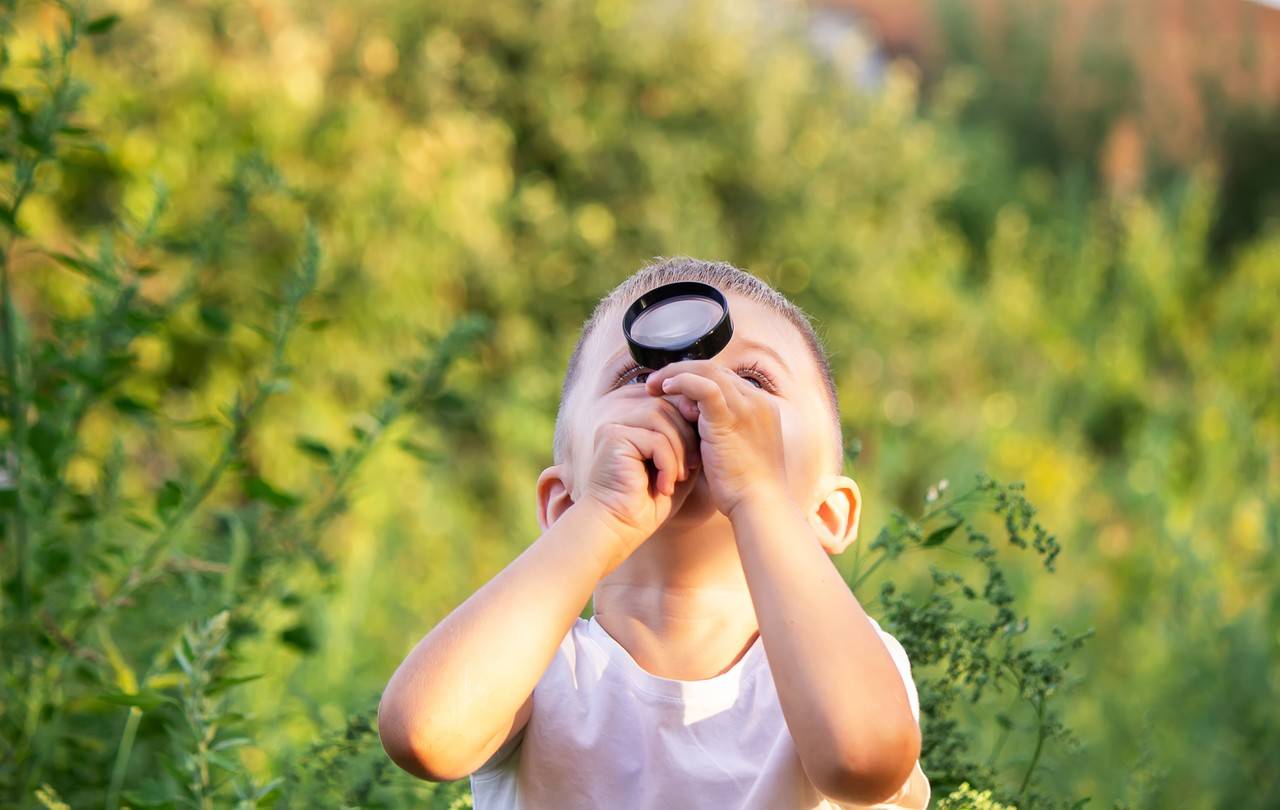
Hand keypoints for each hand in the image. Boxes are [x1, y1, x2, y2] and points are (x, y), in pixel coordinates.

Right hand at [578, 391, 701, 559]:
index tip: (701, 451)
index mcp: (634, 425)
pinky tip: (664, 487)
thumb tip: (706, 417)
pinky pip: (655, 439)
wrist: (618, 528)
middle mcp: (621, 421)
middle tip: (693, 468)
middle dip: (688, 437)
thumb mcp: (677, 469)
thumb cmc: (646, 505)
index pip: (668, 405)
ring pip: (661, 418)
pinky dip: (668, 464)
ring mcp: (615, 426)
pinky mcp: (613, 437)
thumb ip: (687, 443)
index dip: (689, 422)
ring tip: (679, 478)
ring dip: (679, 450)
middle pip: (666, 407)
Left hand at [644, 359, 789, 519]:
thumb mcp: (735, 450)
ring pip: (707, 370)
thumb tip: (692, 423)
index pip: (723, 379)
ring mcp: (747, 406)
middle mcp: (757, 400)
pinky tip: (663, 390)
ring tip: (652, 387)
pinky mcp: (731, 417)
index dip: (694, 378)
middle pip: (715, 369)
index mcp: (761, 406)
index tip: (671, 389)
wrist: (760, 504)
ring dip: (675, 373)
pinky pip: (703, 386)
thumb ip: (718, 430)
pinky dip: (681, 382)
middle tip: (654, 383)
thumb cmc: (745, 487)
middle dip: (682, 371)